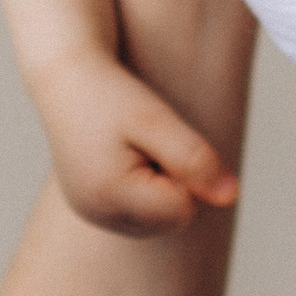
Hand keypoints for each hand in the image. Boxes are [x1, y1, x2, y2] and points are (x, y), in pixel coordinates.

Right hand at [29, 41, 239, 236]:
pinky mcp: (93, 210)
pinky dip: (144, 188)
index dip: (185, 171)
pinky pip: (141, 214)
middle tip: (145, 140)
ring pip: (160, 218)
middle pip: (173, 218)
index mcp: (110, 195)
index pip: (184, 208)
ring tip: (132, 146)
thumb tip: (231, 197)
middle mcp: (97, 215)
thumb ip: (195, 160)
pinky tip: (124, 157)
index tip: (157, 137)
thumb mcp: (156, 119)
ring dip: (160, 184)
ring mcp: (93, 215)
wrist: (65, 77)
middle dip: (173, 180)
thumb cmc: (109, 93)